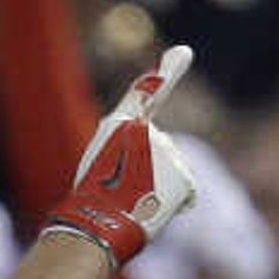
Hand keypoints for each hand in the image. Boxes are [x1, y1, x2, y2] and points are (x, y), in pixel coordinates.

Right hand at [46, 43, 200, 274]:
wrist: (97, 226)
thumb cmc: (93, 197)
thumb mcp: (102, 159)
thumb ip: (127, 142)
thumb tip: (140, 112)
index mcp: (120, 125)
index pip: (149, 93)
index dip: (166, 74)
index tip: (182, 52)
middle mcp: (148, 132)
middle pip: (158, 153)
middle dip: (147, 174)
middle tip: (122, 191)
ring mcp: (168, 154)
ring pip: (171, 174)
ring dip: (157, 191)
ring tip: (134, 203)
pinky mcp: (183, 177)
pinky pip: (185, 194)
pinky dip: (173, 206)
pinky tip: (153, 210)